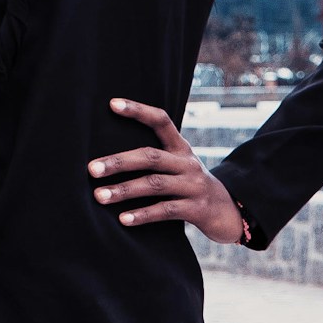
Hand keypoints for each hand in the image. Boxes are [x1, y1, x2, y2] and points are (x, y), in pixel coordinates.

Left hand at [87, 98, 247, 243]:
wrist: (230, 214)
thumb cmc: (192, 189)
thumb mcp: (179, 168)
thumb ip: (156, 161)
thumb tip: (110, 159)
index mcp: (181, 149)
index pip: (161, 121)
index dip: (138, 111)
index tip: (112, 104)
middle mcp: (188, 163)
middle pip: (150, 156)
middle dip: (119, 162)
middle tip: (92, 169)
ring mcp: (194, 185)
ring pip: (154, 184)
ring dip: (124, 190)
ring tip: (100, 196)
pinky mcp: (197, 209)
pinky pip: (165, 210)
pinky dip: (143, 214)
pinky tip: (123, 219)